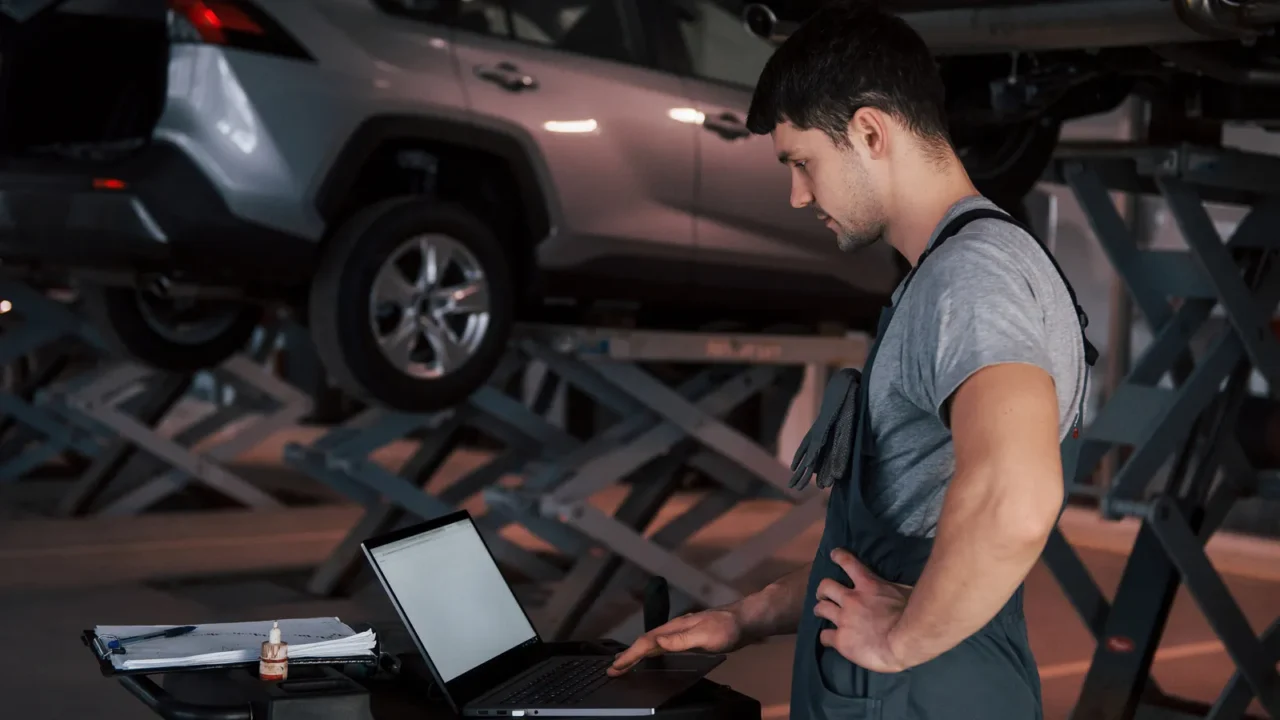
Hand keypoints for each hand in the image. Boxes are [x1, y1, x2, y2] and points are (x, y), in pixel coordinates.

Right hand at [607, 609, 744, 675]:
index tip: (616, 667)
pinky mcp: (689, 637)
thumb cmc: (727, 628)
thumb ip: (681, 639)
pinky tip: (651, 655)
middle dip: (628, 656)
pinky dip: (651, 652)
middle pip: (646, 642)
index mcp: (675, 627)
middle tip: (613, 669)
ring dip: (638, 654)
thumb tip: (657, 641)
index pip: (647, 642)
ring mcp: (682, 632)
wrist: (746, 620)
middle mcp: (675, 628)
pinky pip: (663, 645)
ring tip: (625, 663)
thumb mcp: (705, 636)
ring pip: (653, 643)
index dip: (630, 655)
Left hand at [814, 548, 911, 673]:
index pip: (848, 562)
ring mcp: (843, 619)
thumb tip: (900, 585)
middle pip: (825, 586)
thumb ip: (896, 587)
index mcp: (868, 584)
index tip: (834, 554)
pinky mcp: (841, 639)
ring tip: (821, 613)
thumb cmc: (913, 615)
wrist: (905, 641)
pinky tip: (828, 639)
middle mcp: (851, 599)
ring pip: (820, 608)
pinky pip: (824, 636)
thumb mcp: (905, 591)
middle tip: (824, 596)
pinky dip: (825, 637)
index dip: (838, 556)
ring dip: (820, 609)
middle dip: (822, 590)